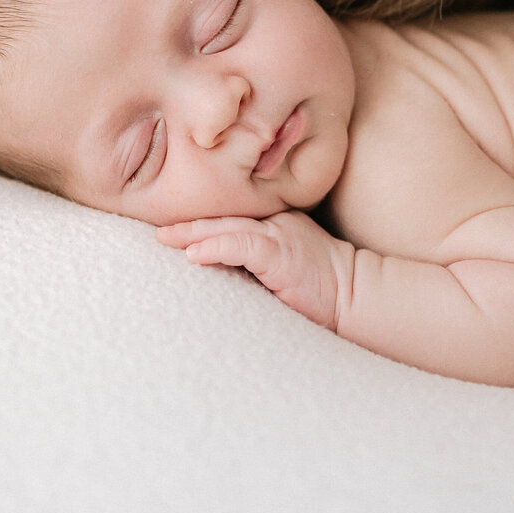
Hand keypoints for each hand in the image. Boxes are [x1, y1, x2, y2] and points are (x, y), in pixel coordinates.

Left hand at [156, 211, 353, 333]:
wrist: (357, 296)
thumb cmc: (322, 287)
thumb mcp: (285, 265)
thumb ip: (257, 258)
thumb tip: (216, 267)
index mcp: (273, 222)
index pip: (231, 216)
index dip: (200, 219)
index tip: (170, 225)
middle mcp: (274, 222)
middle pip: (223, 216)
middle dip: (187, 222)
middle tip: (157, 229)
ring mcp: (278, 234)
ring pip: (227, 226)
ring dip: (192, 232)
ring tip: (164, 237)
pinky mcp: (281, 253)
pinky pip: (242, 246)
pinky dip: (216, 247)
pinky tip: (194, 254)